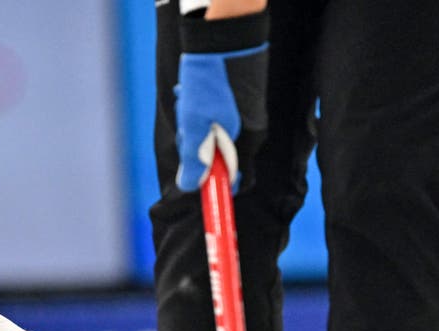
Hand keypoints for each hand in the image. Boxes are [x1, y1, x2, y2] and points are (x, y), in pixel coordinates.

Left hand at [175, 11, 268, 192]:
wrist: (221, 35)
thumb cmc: (208, 81)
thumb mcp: (195, 124)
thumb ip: (194, 158)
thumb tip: (189, 187)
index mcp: (247, 140)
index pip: (237, 180)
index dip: (214, 183)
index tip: (194, 176)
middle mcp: (252, 129)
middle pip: (220, 156)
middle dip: (197, 147)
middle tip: (187, 126)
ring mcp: (247, 112)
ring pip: (214, 133)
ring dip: (195, 124)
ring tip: (188, 101)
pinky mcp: (240, 98)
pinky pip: (216, 115)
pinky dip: (200, 109)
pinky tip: (190, 93)